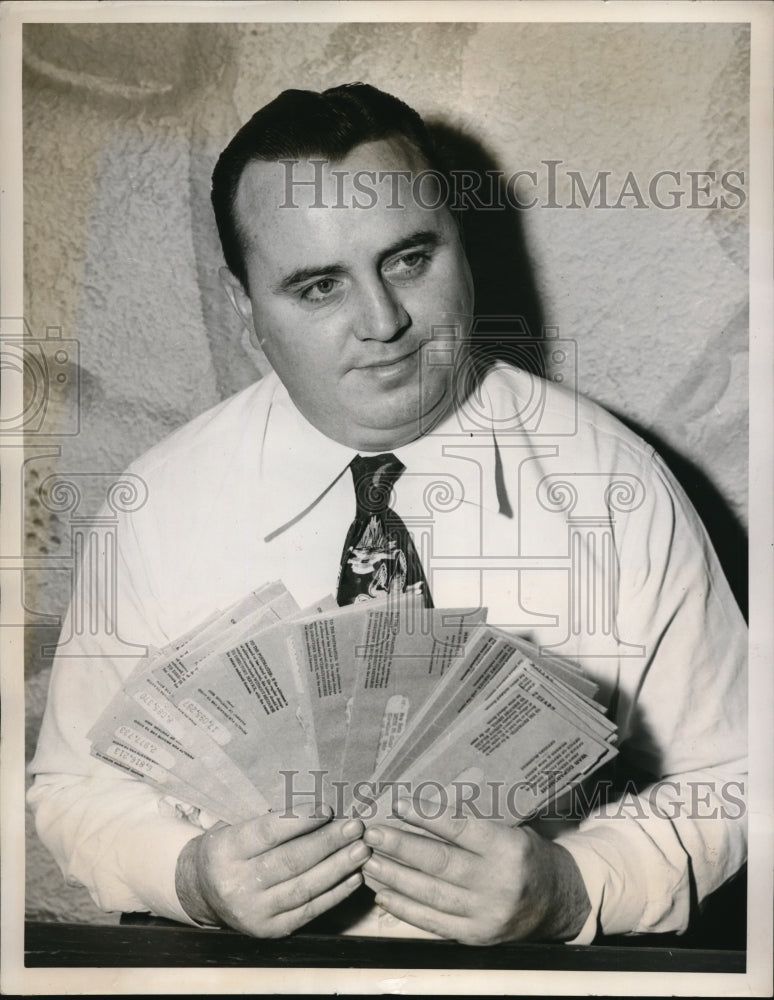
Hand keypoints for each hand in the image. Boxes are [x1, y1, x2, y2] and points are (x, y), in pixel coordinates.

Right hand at [175, 806, 368, 936]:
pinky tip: (354, 877)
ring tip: (362, 850)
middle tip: (355, 827)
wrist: (203, 892)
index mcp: (225, 851)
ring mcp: (253, 912)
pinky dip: (335, 893)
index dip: (302, 820)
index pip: (269, 832)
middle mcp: (236, 884)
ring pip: (304, 887)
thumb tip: (324, 812)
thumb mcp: (237, 828)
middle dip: (328, 842)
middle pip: (291, 860)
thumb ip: (274, 822)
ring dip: (338, 867)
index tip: (329, 808)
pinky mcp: (270, 930)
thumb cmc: (230, 849)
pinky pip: (309, 910)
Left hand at [363, 798, 589, 944]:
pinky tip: (383, 894)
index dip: (427, 815)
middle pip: (440, 863)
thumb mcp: (513, 830)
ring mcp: (486, 914)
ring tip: (367, 861)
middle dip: (399, 847)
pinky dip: (404, 909)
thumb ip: (476, 824)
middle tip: (370, 833)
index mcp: (509, 849)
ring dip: (394, 877)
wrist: (559, 902)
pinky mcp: (476, 936)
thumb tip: (423, 807)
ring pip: (431, 894)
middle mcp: (498, 883)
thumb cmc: (528, 855)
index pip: (460, 829)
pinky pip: (433, 923)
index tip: (398, 803)